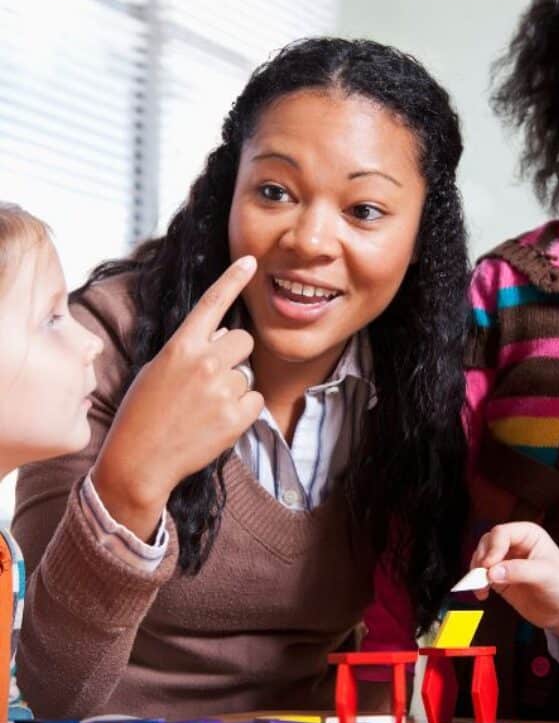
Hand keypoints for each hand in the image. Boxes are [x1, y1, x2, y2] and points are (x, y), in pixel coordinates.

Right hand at [93, 255, 263, 539]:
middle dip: (234, 354)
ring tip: (204, 408)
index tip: (250, 260)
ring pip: (248, 374)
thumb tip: (227, 332)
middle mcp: (204, 362)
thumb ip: (192, 349)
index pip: (211, 303)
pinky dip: (242, 411)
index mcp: (180, 346)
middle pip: (243, 339)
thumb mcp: (158, 371)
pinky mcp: (236, 416)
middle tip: (211, 378)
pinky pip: (255, 400)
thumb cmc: (142, 414)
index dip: (232, 279)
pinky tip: (216, 421)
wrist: (139, 462)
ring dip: (234, 387)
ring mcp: (221, 389)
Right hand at [471, 522, 558, 653]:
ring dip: (476, 572)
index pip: (502, 533)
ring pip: (481, 557)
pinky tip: (482, 594)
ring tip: (481, 588)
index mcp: (528, 534)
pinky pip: (481, 575)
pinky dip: (477, 584)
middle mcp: (514, 544)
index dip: (493, 548)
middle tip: (482, 577)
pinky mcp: (500, 578)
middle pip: (487, 543)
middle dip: (482, 559)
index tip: (489, 565)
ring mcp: (505, 561)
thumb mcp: (546, 575)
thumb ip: (519, 571)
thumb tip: (491, 573)